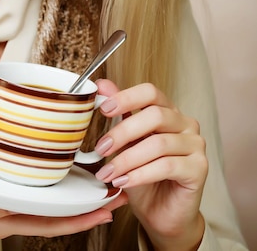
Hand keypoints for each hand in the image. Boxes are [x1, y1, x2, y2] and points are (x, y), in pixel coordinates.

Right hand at [0, 160, 125, 238]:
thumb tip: (10, 210)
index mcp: (4, 220)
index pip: (50, 224)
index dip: (79, 220)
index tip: (105, 211)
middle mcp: (12, 212)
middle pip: (57, 214)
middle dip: (87, 208)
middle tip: (118, 194)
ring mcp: (8, 200)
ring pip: (49, 201)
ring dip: (76, 195)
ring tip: (101, 184)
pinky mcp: (3, 185)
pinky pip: (34, 188)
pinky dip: (55, 184)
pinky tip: (65, 172)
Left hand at [94, 80, 207, 250]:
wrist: (161, 215)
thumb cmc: (143, 178)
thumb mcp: (126, 145)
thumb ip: (119, 114)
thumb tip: (103, 85)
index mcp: (168, 111)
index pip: (150, 92)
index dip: (127, 97)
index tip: (104, 109)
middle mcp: (186, 123)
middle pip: (154, 115)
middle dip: (123, 132)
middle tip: (101, 149)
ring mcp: (196, 145)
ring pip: (158, 143)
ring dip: (127, 159)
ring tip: (108, 173)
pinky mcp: (199, 168)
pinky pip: (167, 166)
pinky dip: (140, 174)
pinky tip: (123, 182)